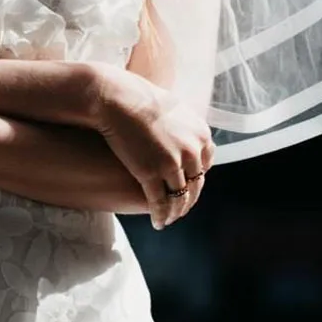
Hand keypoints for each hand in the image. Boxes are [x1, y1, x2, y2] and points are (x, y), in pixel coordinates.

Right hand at [90, 65, 214, 229]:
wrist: (117, 98)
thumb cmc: (139, 98)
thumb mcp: (173, 109)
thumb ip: (184, 126)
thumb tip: (184, 132)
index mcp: (201, 135)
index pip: (204, 166)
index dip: (196, 180)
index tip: (188, 188)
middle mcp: (193, 150)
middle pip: (196, 185)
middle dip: (188, 201)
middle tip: (180, 210)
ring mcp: (173, 163)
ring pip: (180, 197)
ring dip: (176, 212)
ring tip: (169, 220)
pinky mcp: (152, 173)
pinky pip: (160, 201)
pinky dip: (161, 215)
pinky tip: (158, 222)